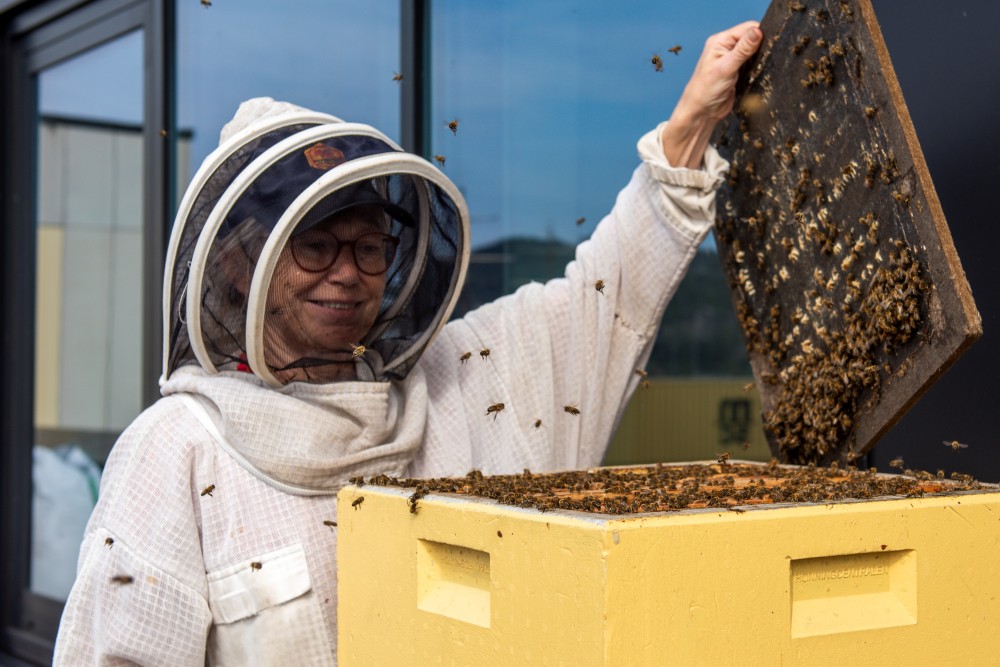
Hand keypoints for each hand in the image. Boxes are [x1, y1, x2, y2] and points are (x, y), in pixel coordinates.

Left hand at [661, 21, 761, 168]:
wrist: (702, 113)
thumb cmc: (705, 91)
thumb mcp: (726, 67)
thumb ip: (743, 49)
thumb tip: (757, 31)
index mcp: (720, 41)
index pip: (747, 28)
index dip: (760, 34)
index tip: (768, 44)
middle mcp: (726, 48)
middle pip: (752, 38)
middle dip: (761, 46)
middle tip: (763, 59)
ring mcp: (732, 60)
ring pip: (754, 52)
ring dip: (760, 58)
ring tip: (757, 68)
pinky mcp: (738, 72)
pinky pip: (753, 64)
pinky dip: (757, 67)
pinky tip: (757, 73)